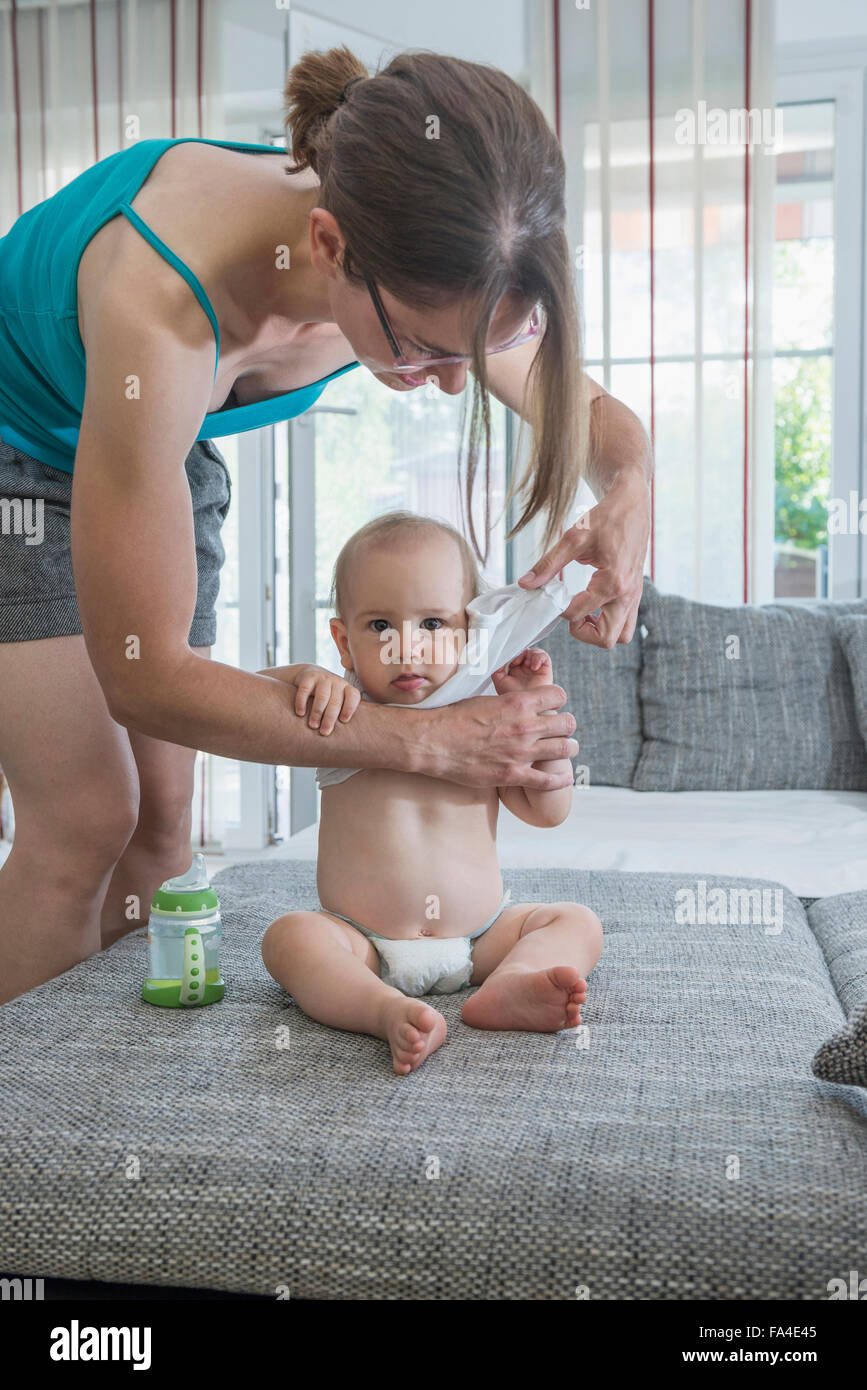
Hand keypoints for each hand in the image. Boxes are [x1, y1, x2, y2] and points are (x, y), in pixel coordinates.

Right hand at [291, 665, 360, 734]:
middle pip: (335, 701)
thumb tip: (348, 739)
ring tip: (313, 725)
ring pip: (322, 696)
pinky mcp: (308, 677)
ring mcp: (322, 678)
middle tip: (324, 732)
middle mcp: (336, 682)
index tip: (344, 721)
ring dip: (317, 712)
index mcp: (347, 689)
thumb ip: (344, 713)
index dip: (349, 708)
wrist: (311, 675)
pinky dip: (302, 702)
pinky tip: (300, 714)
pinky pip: (305, 690)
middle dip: (330, 718)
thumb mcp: (339, 700)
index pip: (353, 696)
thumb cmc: (328, 696)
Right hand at [421, 686, 577, 790]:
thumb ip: (508, 700)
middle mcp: (525, 726)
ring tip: (567, 749)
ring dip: (568, 748)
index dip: (558, 700)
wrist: (434, 742)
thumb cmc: (455, 718)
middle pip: (568, 722)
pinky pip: (547, 781)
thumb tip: (517, 698)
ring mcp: (521, 752)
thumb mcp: (485, 698)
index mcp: (518, 702)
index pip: (558, 695)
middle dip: (567, 725)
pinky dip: (560, 780)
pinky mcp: (513, 774)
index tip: (553, 706)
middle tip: (562, 729)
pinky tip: (565, 778)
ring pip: (565, 749)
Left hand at [491, 647, 552, 694]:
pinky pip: (544, 657)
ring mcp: (535, 669)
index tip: (508, 658)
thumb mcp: (499, 680)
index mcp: (514, 669)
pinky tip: (534, 667)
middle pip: (524, 651)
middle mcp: (525, 668)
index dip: (512, 653)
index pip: (514, 654)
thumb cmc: (513, 696)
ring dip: (529, 655)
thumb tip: (499, 657)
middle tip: (516, 661)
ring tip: (526, 664)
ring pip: (534, 652)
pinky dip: (538, 658)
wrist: (525, 707)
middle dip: (520, 653)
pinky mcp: (545, 670)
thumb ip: (497, 667)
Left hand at [518, 467, 649, 646]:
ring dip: (600, 631)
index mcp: (612, 583)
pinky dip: (609, 621)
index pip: (578, 613)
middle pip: (607, 639)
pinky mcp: (635, 592)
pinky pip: (626, 621)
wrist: (633, 504)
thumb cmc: (605, 518)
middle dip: (583, 633)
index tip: (550, 596)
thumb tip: (525, 583)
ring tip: (583, 611)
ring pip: (621, 635)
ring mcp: (634, 595)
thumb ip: (548, 565)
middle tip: (570, 613)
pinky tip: (593, 603)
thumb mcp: (573, 539)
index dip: (558, 610)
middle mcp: (627, 594)